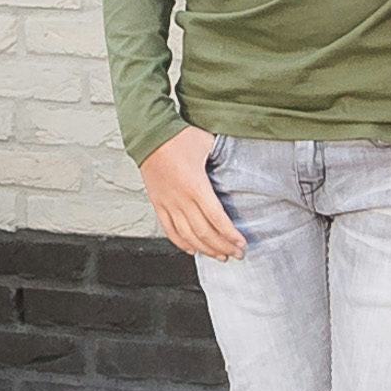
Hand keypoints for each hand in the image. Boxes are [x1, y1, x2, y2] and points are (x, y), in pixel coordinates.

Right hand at [140, 130, 246, 259]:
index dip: (230, 235)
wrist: (149, 134)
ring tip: (219, 255)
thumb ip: (223, 158)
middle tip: (236, 253)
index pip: (216, 218)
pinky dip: (181, 243)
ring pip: (187, 236)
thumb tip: (241, 163)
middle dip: (222, 246)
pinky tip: (192, 249)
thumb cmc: (177, 136)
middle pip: (204, 232)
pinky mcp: (158, 204)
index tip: (241, 244)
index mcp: (195, 185)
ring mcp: (167, 203)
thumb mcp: (208, 144)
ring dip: (205, 249)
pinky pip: (169, 230)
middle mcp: (180, 198)